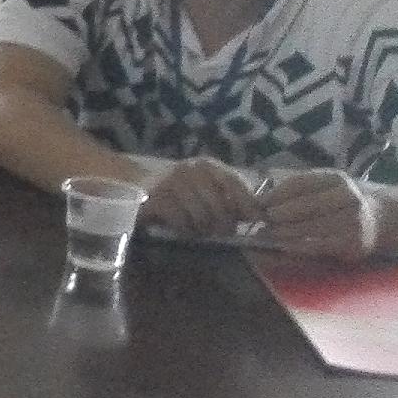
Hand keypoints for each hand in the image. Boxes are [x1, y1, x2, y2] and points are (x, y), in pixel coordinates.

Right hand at [143, 157, 257, 238]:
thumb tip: (257, 214)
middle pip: (219, 203)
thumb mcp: (208, 188)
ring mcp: (170, 182)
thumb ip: (231, 196)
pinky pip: (180, 219)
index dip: (247, 203)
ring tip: (202, 231)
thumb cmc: (182, 192)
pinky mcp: (154, 198)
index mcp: (207, 165)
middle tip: (224, 232)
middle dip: (225, 222)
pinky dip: (186, 229)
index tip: (255, 220)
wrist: (140, 188)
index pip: (234, 182)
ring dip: (204, 227)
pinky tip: (186, 229)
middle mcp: (190, 169)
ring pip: (200, 213)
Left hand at [256, 170, 391, 262]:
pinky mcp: (353, 243)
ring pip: (311, 226)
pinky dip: (296, 245)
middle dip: (279, 213)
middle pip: (306, 204)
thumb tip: (258, 201)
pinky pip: (319, 245)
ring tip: (266, 233)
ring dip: (284, 231)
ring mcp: (354, 220)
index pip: (300, 183)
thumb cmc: (335, 201)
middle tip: (262, 220)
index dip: (276, 194)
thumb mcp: (321, 186)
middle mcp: (349, 197)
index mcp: (336, 179)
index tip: (258, 203)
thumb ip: (293, 190)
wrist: (374, 219)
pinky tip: (281, 245)